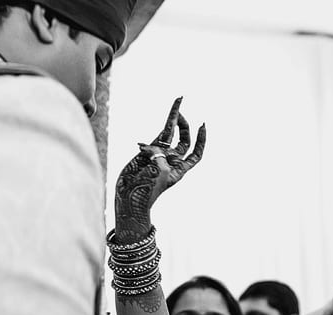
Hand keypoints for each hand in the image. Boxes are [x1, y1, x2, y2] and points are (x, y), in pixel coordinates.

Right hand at [113, 97, 205, 242]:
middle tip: (183, 115)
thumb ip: (158, 155)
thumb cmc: (148, 189)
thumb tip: (149, 145)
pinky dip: (164, 125)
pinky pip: (157, 135)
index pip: (196, 153)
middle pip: (184, 140)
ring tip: (179, 101)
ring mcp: (159, 155)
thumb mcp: (159, 172)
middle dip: (185, 126)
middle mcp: (171, 160)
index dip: (201, 140)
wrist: (130, 195)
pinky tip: (171, 115)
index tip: (203, 125)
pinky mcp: (147, 151)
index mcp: (180, 169)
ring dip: (174, 119)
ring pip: (169, 133)